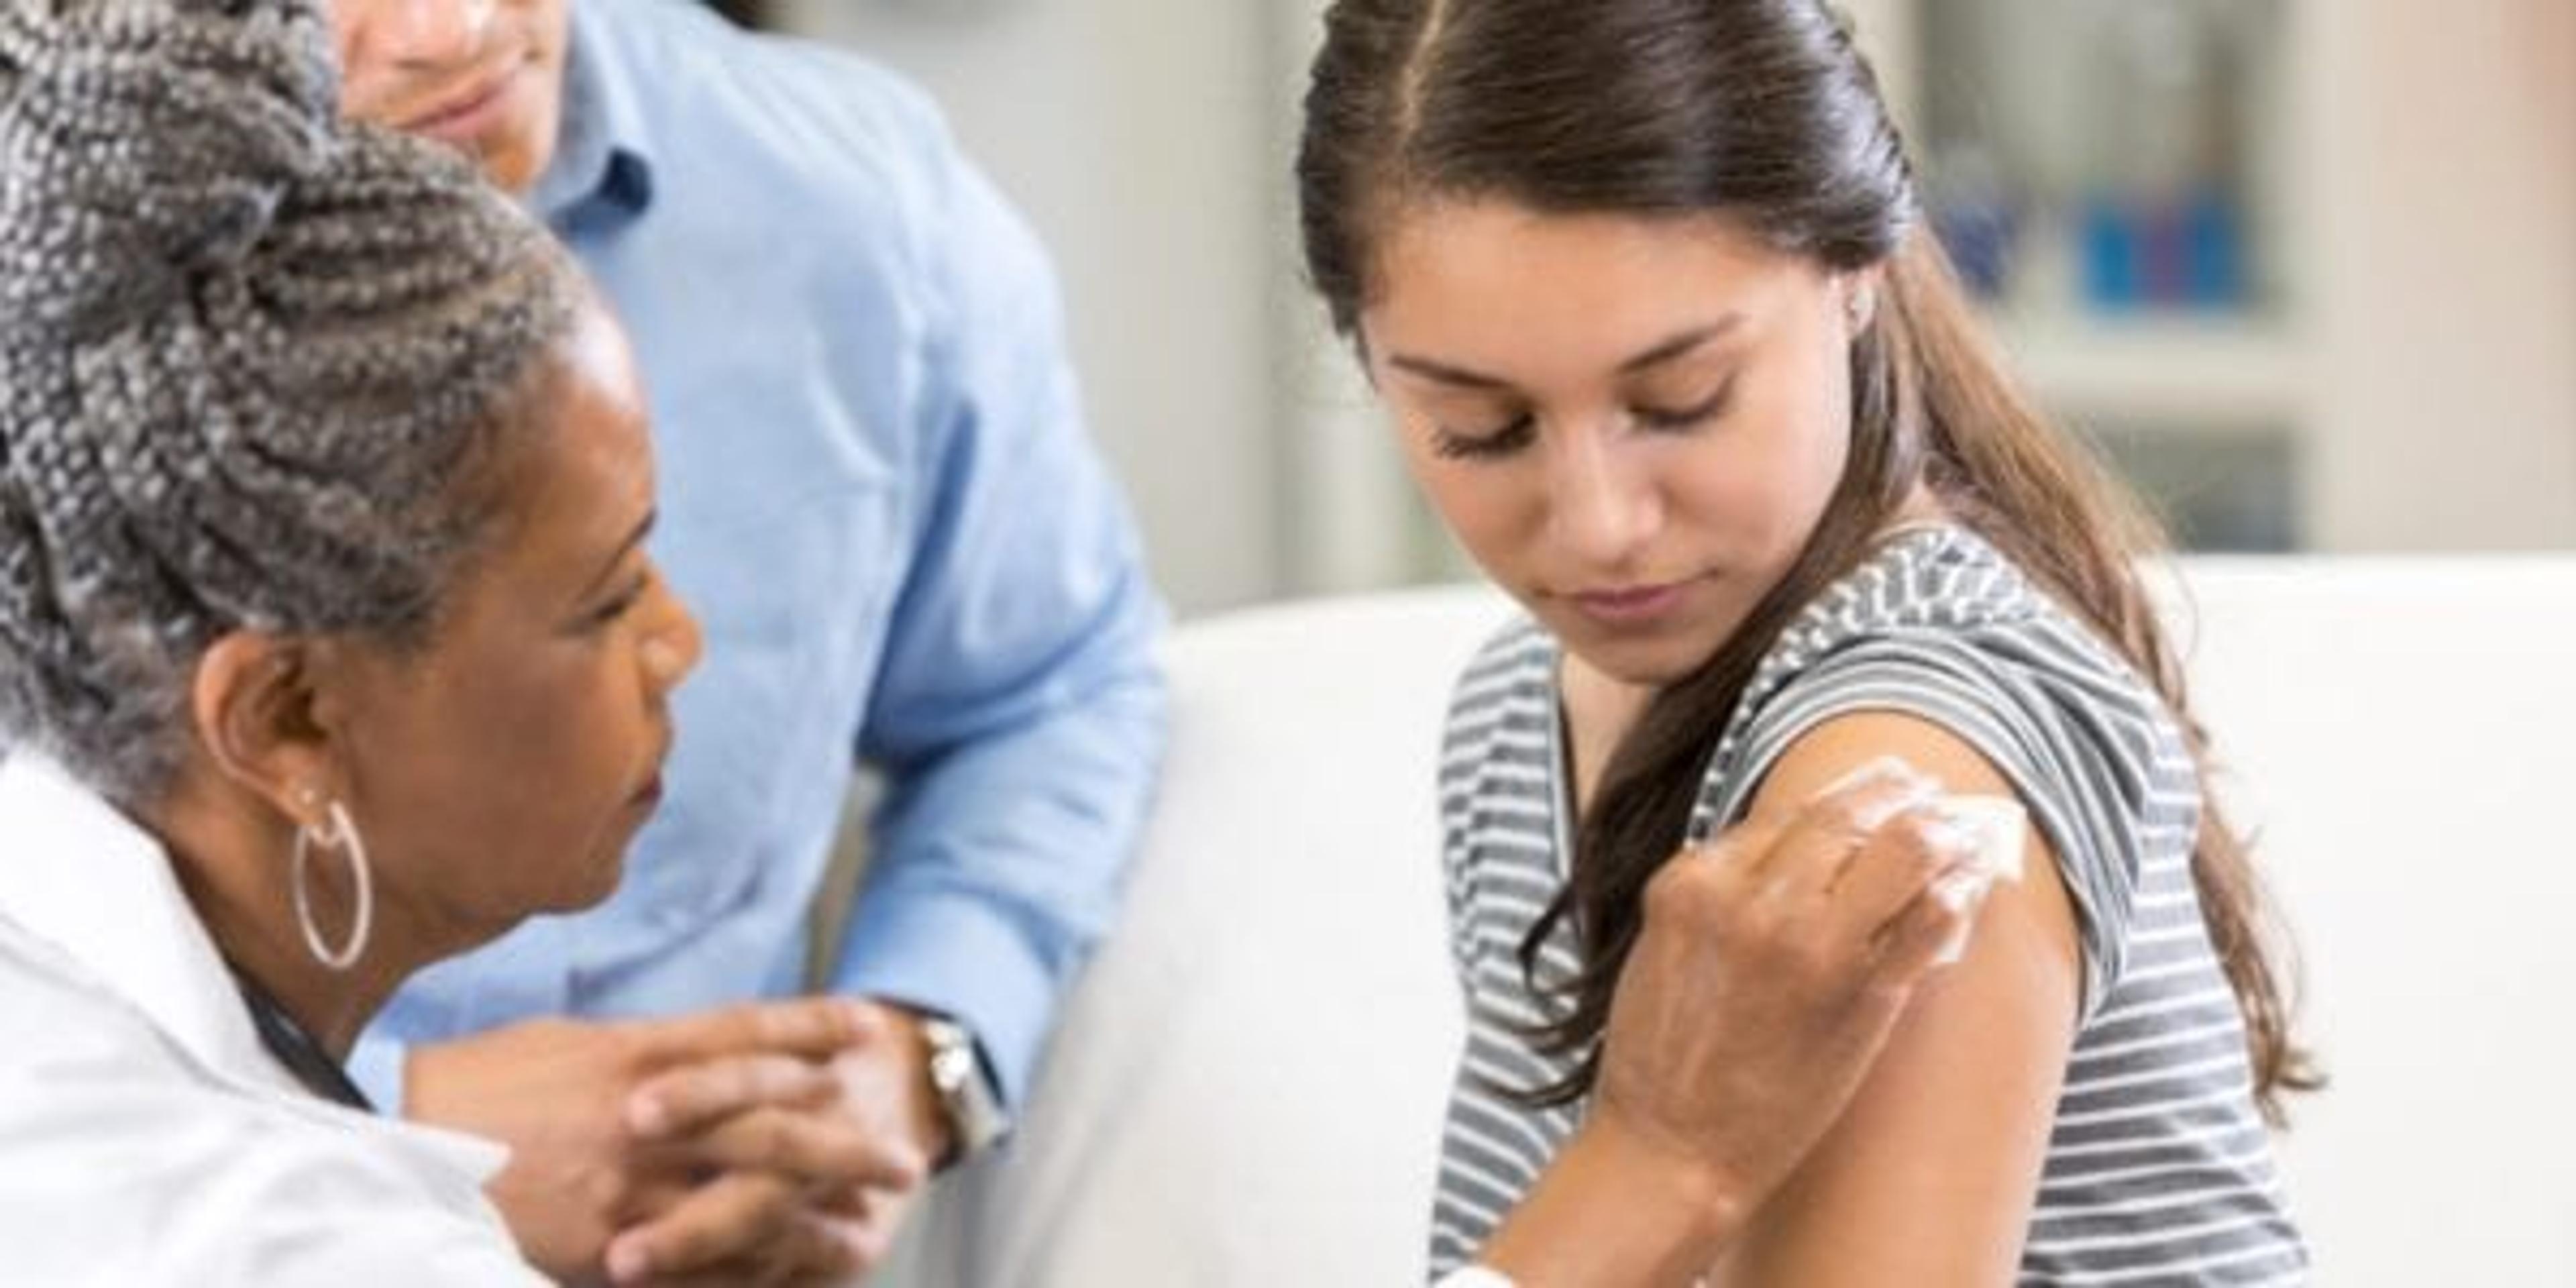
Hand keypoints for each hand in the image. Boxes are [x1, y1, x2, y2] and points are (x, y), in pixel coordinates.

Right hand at [401, 999, 886, 1281]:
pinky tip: (794, 1274)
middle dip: (843, 1140)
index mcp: (633, 1054)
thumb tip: (698, 1054)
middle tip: (901, 1158)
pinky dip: (752, 1270)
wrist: (393, 1151)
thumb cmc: (473, 1088)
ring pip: (748, 1200)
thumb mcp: (563, 1045)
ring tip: (870, 1229)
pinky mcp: (606, 1249)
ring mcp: (629, 1188)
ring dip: (817, 1216)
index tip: (870, 1026)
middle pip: (771, 1123)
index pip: (744, 1032)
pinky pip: (698, 1263)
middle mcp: (645, 1117)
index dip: (812, 1028)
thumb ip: (641, 1053)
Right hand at [1482, 758, 1996, 1278]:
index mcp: (1692, 885)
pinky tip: (1971, 884)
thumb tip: (1781, 854)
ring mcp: (1809, 945)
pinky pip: (1928, 923)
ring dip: (1937, 831)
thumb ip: (1717, 895)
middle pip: (1840, 818)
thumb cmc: (1662, 1061)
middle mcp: (1750, 901)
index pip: (1779, 819)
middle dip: (1892, 794)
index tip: (1867, 792)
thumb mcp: (1665, 949)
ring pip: (1897, 853)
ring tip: (1961, 827)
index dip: (1834, 803)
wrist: (1671, 1152)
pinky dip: (1957, 895)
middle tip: (1923, 787)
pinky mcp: (1860, 994)